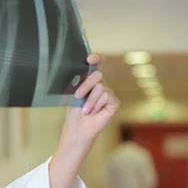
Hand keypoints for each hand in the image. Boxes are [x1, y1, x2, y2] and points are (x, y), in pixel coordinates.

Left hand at [48, 53, 119, 187]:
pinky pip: (108, 97)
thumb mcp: (72, 94)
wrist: (77, 128)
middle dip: (86, 85)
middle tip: (78, 96)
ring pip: (102, 88)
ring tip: (85, 111)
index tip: (90, 59)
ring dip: (90, 101)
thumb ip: (78, 81)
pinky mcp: (114, 103)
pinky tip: (93, 113)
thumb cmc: (73, 113)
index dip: (97, 58)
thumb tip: (74, 69)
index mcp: (90, 81)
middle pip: (98, 75)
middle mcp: (101, 85)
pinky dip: (97, 106)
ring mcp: (109, 94)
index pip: (98, 64)